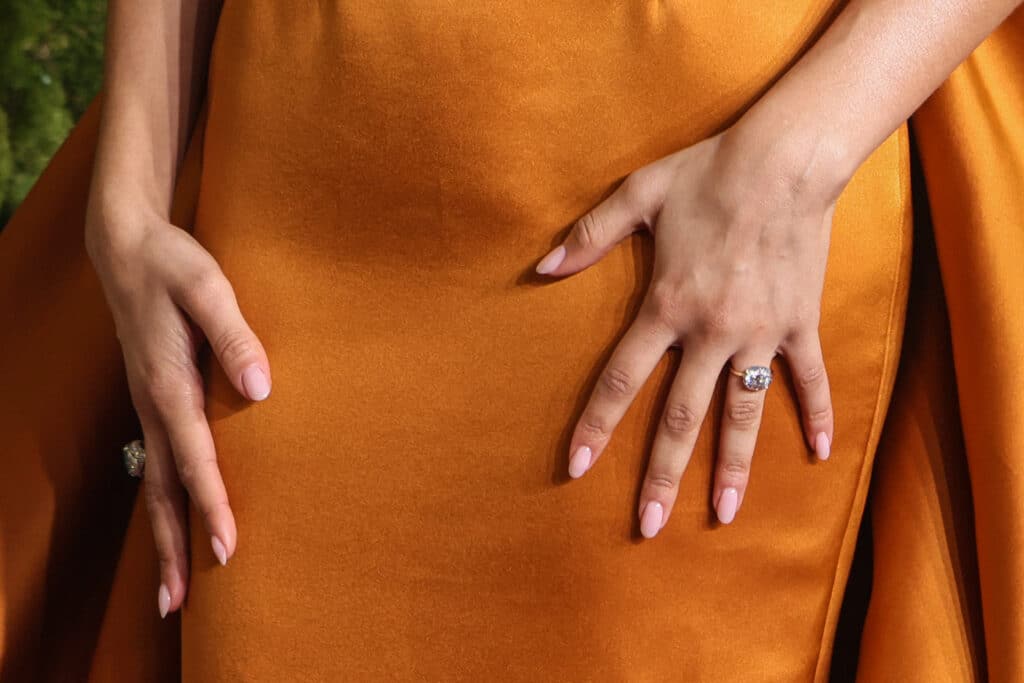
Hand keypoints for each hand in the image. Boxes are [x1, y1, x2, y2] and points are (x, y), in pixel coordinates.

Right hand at [85, 204, 270, 615]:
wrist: (127, 246)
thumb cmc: (172, 263)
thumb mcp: (207, 286)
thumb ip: (235, 334)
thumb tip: (261, 389)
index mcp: (167, 383)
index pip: (194, 458)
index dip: (211, 506)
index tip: (227, 551)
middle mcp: (152, 404)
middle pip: (161, 489)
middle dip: (172, 545)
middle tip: (178, 604)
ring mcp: (148, 404)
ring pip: (155, 482)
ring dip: (163, 534)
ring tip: (171, 588)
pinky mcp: (153, 397)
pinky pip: (159, 462)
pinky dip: (166, 500)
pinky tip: (177, 519)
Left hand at [534, 128, 836, 535]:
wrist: (784, 158)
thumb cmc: (707, 173)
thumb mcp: (637, 195)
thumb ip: (588, 235)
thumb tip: (541, 266)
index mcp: (666, 306)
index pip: (622, 379)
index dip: (596, 425)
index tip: (576, 468)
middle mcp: (711, 332)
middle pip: (680, 417)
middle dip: (660, 475)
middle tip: (647, 526)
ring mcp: (760, 332)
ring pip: (743, 413)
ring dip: (731, 467)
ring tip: (723, 515)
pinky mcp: (800, 322)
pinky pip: (809, 378)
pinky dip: (818, 414)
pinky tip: (820, 454)